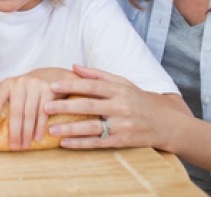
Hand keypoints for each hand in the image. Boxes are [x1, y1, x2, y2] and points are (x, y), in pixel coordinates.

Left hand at [0, 74, 55, 150]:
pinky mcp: (48, 90)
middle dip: (14, 131)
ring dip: (27, 132)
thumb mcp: (14, 92)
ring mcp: (35, 85)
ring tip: (25, 146)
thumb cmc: (26, 91)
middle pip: (16, 111)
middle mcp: (20, 83)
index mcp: (7, 84)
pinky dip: (40, 127)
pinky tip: (37, 138)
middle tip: (14, 147)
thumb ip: (5, 105)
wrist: (49, 77)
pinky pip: (43, 113)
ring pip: (29, 113)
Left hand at [44, 65, 174, 149]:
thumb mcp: (122, 83)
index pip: (91, 86)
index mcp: (118, 90)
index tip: (53, 86)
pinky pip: (98, 143)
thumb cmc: (138, 100)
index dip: (71, 86)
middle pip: (89, 106)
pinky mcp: (122, 141)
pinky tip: (65, 144)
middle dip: (66, 107)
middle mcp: (120, 107)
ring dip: (70, 129)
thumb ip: (98, 75)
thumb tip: (74, 66)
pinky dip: (81, 144)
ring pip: (92, 127)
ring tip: (51, 130)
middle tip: (45, 107)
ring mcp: (122, 125)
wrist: (165, 123)